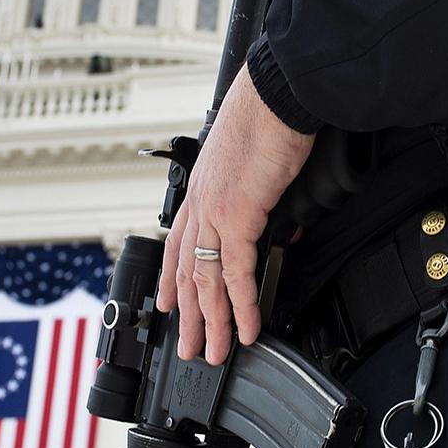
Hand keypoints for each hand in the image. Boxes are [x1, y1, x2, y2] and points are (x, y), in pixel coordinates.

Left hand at [157, 71, 314, 364]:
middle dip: (188, 316)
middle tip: (189, 347)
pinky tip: (245, 330)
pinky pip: (237, 274)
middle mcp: (200, 204)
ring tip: (214, 353)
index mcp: (200, 189)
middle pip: (187, 272)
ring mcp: (214, 212)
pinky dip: (241, 306)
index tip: (165, 303)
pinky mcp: (236, 217)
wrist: (279, 94)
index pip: (176, 243)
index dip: (169, 278)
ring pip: (206, 281)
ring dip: (211, 323)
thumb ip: (261, 201)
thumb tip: (281, 226)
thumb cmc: (271, 117)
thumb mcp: (257, 165)